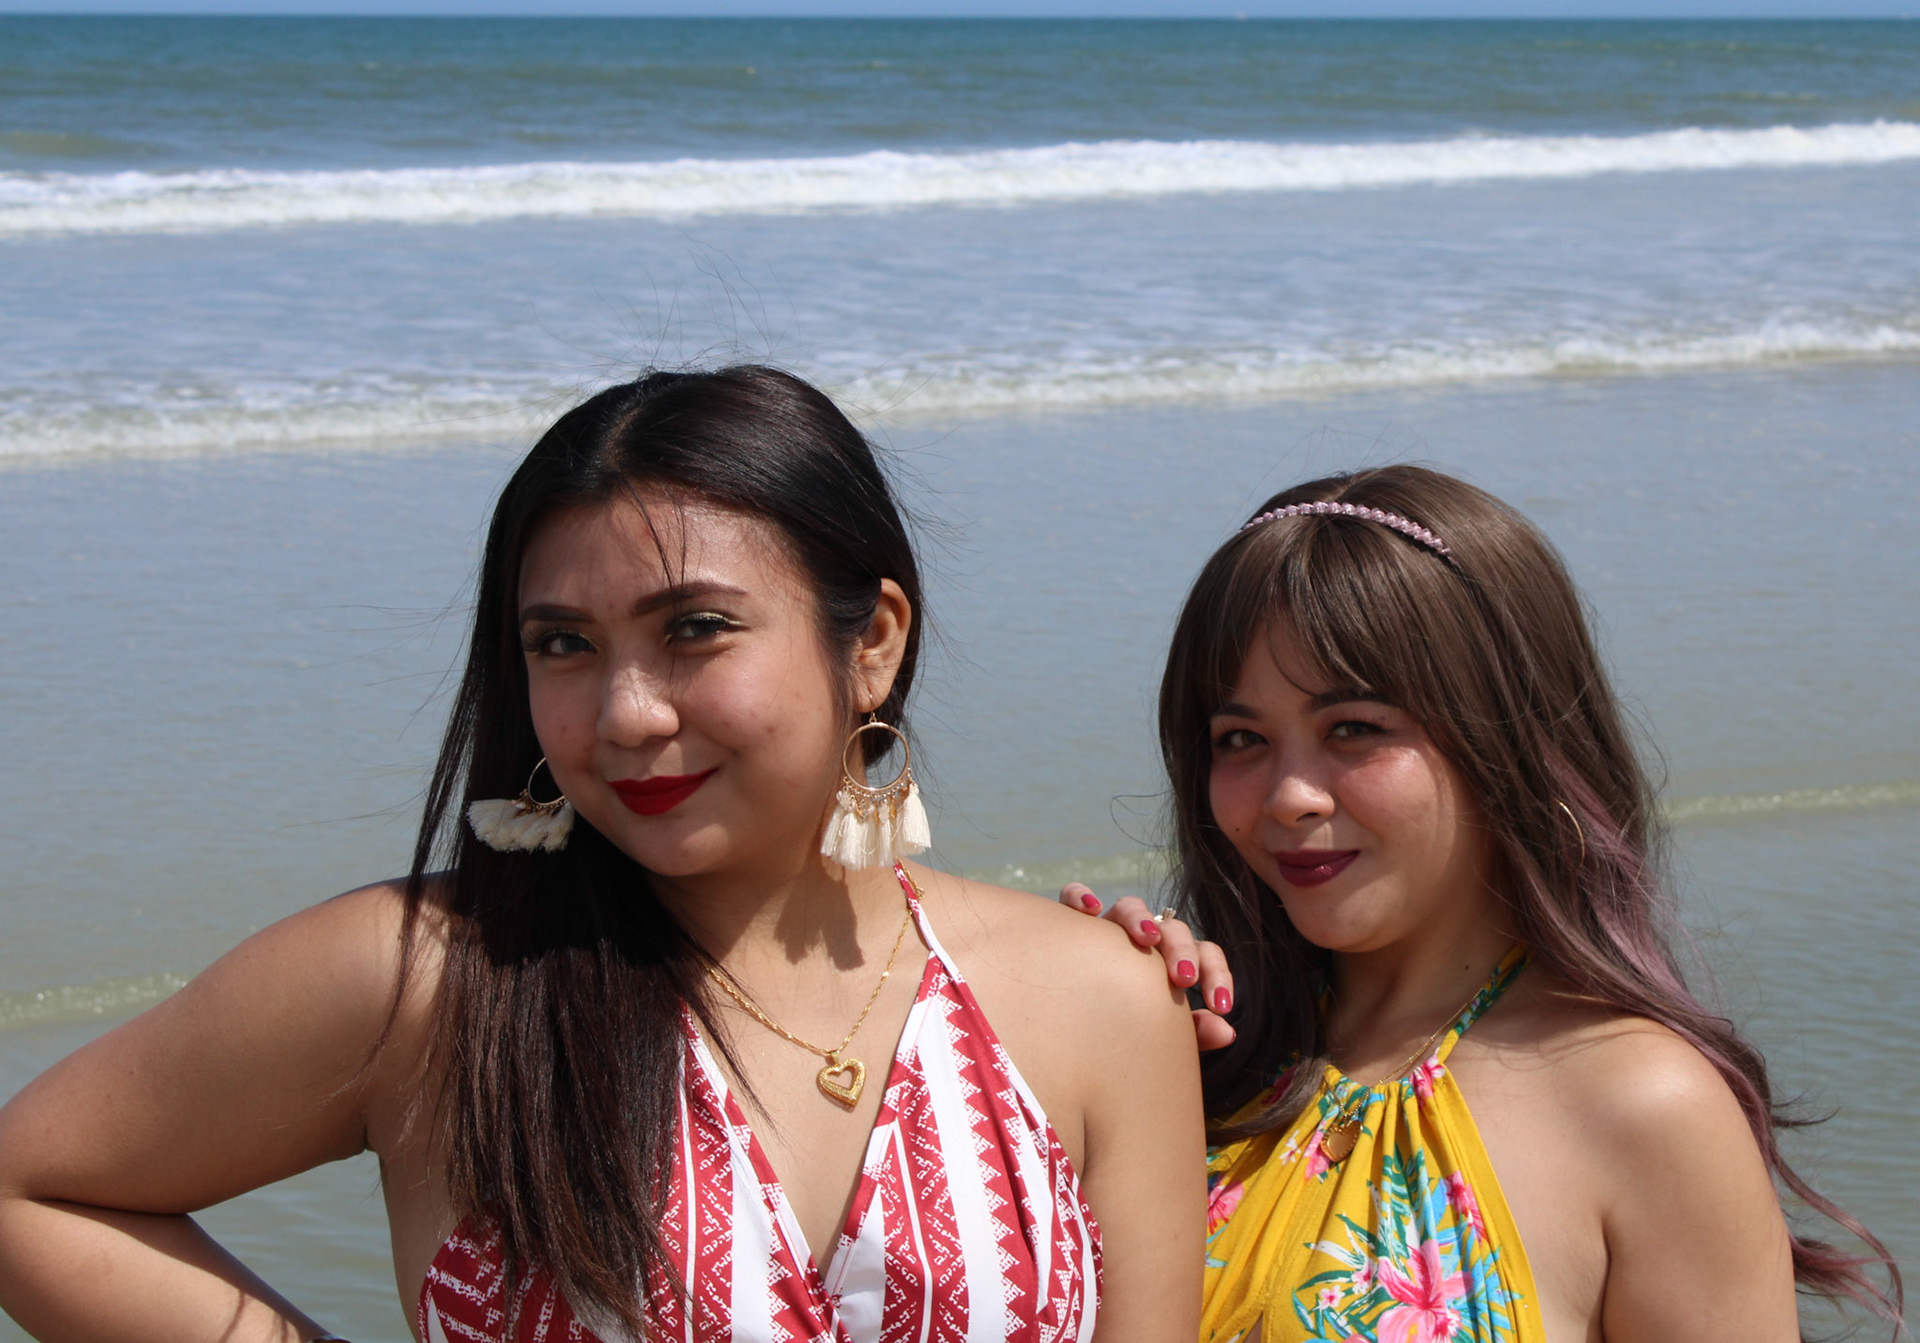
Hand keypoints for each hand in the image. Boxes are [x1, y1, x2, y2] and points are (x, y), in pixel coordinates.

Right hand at [1059, 885, 1234, 1050]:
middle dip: (1182, 949)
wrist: (1075, 1025)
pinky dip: (1080, 897)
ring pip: (1130, 906)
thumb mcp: (1161, 1032)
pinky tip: (1090, 912)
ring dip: (1140, 919)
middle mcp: (1144, 939)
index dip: (1218, 976)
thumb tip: (1227, 1033)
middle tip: (1185, 978)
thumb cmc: (1124, 1027)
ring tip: (1146, 939)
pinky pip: (1073, 896)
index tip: (1221, 1008)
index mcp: (1172, 960)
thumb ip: (1195, 1032)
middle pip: (1172, 928)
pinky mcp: (1071, 922)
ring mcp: (1109, 927)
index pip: (1205, 954)